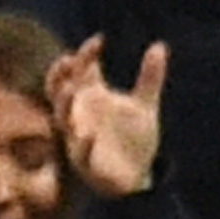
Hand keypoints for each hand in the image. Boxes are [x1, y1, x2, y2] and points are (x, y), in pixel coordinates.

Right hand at [46, 36, 166, 197]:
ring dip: (64, 103)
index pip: (80, 70)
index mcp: (93, 97)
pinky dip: (83, 143)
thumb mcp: (145, 105)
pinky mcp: (86, 161)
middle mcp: (81, 114)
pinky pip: (80, 152)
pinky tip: (90, 134)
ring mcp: (79, 137)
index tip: (99, 40)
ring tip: (71, 88)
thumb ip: (150, 76)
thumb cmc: (134, 139)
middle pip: (59, 89)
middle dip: (60, 74)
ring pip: (62, 118)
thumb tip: (160, 45)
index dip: (85, 53)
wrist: (137, 178)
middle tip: (70, 60)